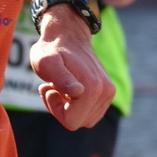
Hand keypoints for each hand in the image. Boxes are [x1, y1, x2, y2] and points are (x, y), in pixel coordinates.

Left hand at [30, 6, 114, 128]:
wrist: (68, 34)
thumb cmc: (52, 49)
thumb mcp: (47, 62)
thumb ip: (61, 78)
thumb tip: (78, 92)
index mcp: (92, 88)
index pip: (71, 121)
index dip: (55, 109)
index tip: (49, 89)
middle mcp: (106, 92)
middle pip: (79, 122)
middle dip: (61, 109)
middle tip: (53, 86)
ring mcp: (109, 92)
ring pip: (84, 119)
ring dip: (68, 106)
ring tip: (60, 85)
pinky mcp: (108, 92)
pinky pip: (90, 112)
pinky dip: (77, 104)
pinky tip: (68, 87)